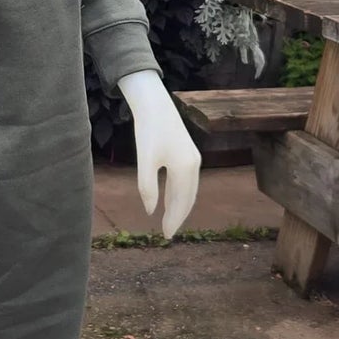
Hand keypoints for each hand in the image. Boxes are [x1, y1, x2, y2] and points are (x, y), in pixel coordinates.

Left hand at [117, 69, 200, 237]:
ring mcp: (192, 158)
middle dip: (179, 216)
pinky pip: (185, 180)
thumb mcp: (145, 160)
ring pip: (188, 189)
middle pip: (189, 198)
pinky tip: (169, 197)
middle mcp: (194, 164)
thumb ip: (147, 186)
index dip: (174, 220)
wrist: (154, 102)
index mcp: (186, 168)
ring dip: (180, 205)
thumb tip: (150, 211)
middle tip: (168, 233)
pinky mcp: (187, 152)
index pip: (182, 202)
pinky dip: (179, 193)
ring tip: (169, 220)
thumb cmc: (148, 130)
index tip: (166, 236)